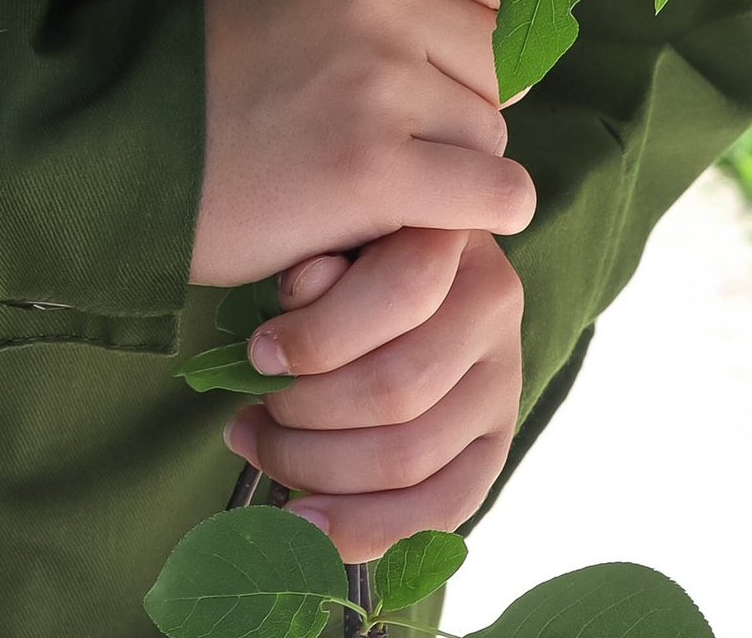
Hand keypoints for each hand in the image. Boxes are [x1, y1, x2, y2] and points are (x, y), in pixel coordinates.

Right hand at [190, 0, 535, 287]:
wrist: (126, 147)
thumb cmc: (222, 68)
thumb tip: (517, 19)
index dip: (505, 6)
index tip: (478, 44)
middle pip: (503, 53)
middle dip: (467, 96)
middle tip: (393, 126)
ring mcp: (377, 78)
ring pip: (496, 128)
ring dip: (453, 163)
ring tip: (372, 168)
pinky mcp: (374, 168)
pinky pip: (498, 192)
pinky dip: (471, 217)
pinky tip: (413, 217)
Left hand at [224, 230, 524, 559]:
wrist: (393, 266)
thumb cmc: (342, 243)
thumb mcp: (327, 224)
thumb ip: (317, 248)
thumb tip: (300, 288)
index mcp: (454, 233)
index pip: (403, 290)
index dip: (319, 334)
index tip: (258, 353)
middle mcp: (494, 307)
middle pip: (398, 388)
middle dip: (305, 415)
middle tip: (248, 417)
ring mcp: (503, 382)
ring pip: (411, 457)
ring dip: (320, 471)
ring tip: (262, 455)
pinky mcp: (496, 444)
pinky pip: (441, 510)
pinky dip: (367, 529)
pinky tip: (307, 523)